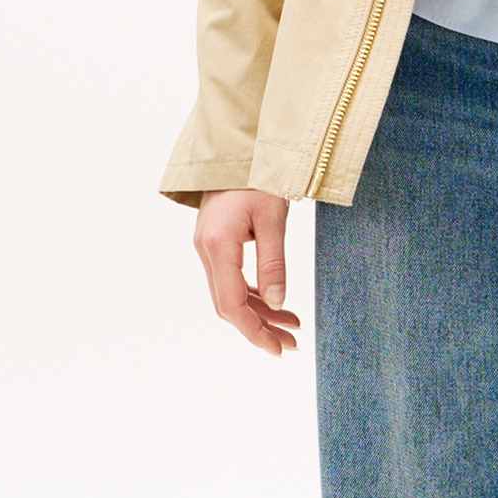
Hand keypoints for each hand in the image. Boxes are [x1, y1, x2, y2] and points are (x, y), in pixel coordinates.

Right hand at [192, 188, 300, 355]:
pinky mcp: (215, 243)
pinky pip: (230, 279)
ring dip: (259, 313)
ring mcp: (207, 247)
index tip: (278, 349)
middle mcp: (206, 250)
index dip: (254, 332)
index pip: (231, 305)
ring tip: (291, 327)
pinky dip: (253, 294)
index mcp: (218, 246)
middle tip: (291, 345)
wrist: (238, 148)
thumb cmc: (258, 176)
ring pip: (230, 293)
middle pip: (228, 305)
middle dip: (260, 328)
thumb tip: (278, 303)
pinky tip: (275, 304)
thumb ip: (274, 263)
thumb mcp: (273, 219)